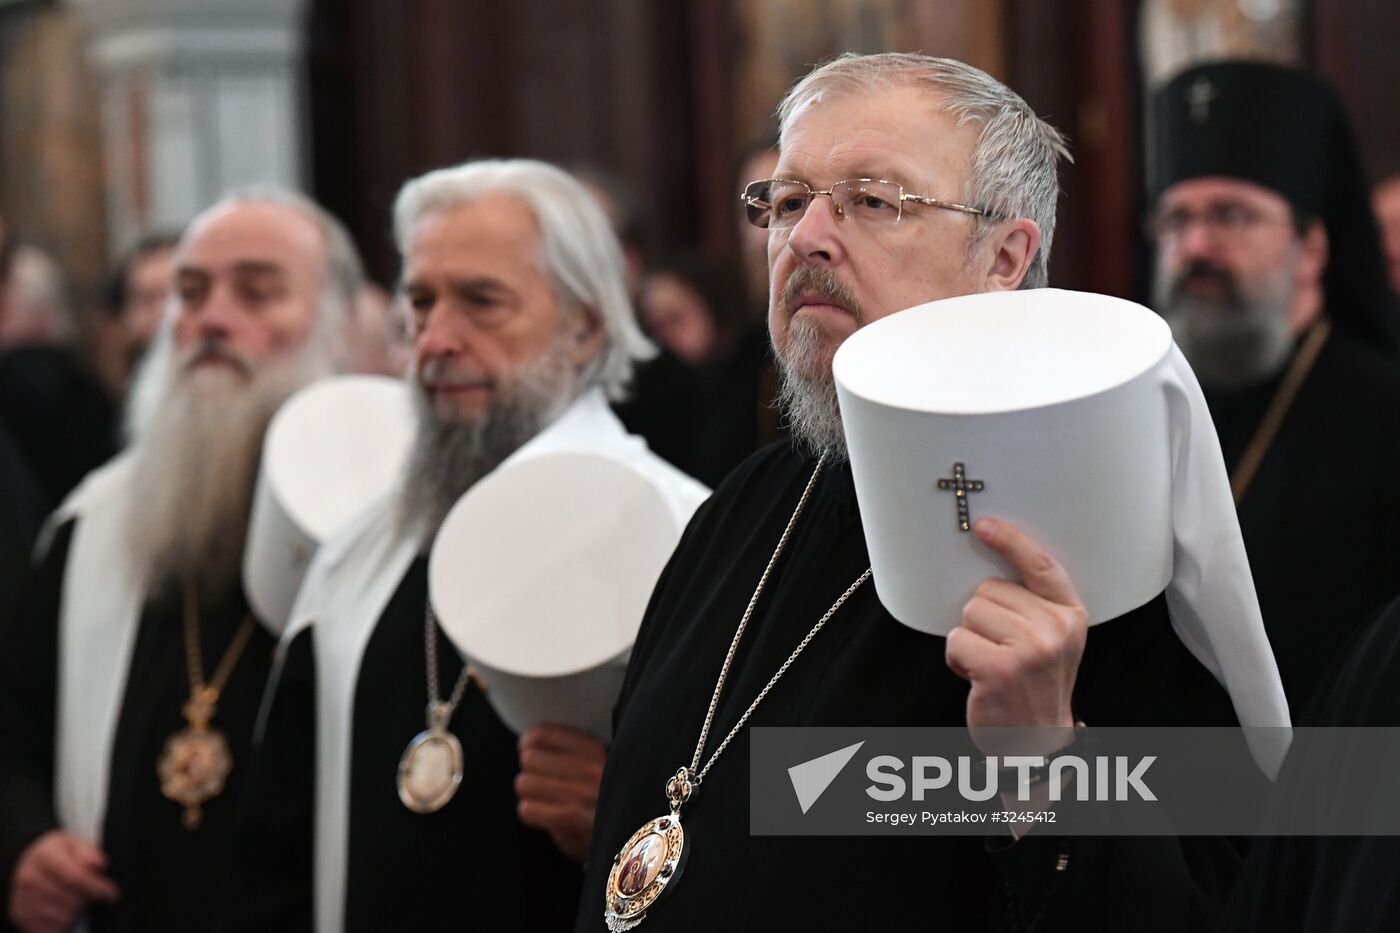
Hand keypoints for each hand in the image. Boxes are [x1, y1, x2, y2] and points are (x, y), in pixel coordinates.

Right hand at [8, 830, 118, 932]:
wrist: (29, 863)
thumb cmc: (58, 854)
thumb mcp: (75, 844)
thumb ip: (89, 852)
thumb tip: (100, 864)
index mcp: (44, 855)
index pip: (75, 877)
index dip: (97, 887)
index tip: (112, 893)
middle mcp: (29, 878)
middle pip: (71, 900)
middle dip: (89, 899)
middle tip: (94, 895)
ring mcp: (23, 899)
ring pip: (63, 917)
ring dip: (78, 912)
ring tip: (79, 901)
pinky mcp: (22, 916)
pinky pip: (52, 929)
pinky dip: (65, 924)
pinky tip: (67, 911)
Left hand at [515, 724, 606, 862]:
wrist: (633, 838)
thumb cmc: (610, 801)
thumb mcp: (603, 766)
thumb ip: (573, 753)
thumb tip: (530, 743)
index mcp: (596, 750)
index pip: (542, 734)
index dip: (528, 742)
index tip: (528, 749)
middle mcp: (589, 769)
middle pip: (529, 758)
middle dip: (529, 769)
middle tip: (536, 778)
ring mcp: (580, 795)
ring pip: (525, 783)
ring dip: (529, 792)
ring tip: (540, 798)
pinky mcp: (571, 820)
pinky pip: (528, 810)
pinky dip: (531, 813)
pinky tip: (544, 816)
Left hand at [946, 518, 1087, 756]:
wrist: (1035, 742)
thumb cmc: (1034, 685)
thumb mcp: (1051, 640)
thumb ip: (1034, 605)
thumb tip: (992, 563)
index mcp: (1070, 615)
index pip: (1041, 566)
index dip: (1011, 541)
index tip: (985, 525)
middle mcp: (1055, 628)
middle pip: (989, 589)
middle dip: (983, 618)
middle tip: (999, 650)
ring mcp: (1030, 648)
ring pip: (970, 612)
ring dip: (969, 638)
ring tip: (990, 664)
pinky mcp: (1001, 668)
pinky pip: (956, 640)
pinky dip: (957, 659)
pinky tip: (977, 677)